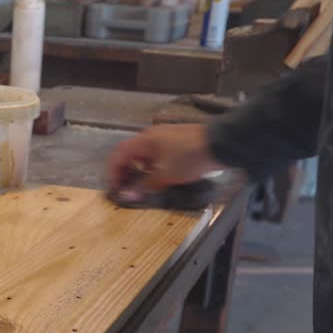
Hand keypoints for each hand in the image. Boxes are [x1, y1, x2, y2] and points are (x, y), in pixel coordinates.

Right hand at [106, 124, 220, 192]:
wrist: (220, 143)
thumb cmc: (189, 157)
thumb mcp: (166, 175)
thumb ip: (144, 185)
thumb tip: (127, 196)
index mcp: (143, 141)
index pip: (118, 155)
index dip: (112, 173)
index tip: (115, 190)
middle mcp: (150, 136)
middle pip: (128, 154)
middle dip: (124, 172)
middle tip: (126, 190)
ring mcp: (163, 138)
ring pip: (142, 155)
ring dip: (137, 170)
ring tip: (141, 187)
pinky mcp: (175, 142)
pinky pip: (155, 155)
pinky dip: (150, 166)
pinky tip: (158, 178)